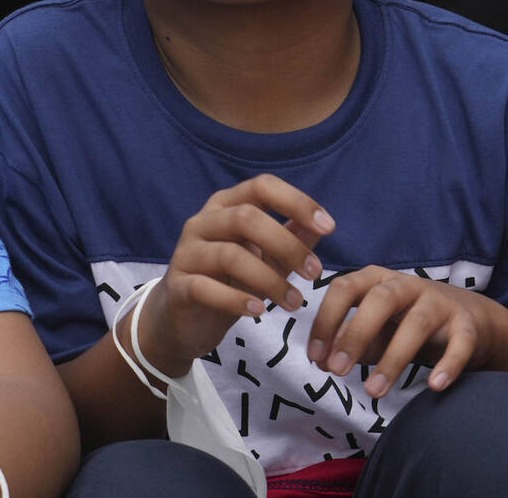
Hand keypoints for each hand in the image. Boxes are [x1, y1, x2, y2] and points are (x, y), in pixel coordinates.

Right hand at [134, 175, 334, 380]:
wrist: (181, 319)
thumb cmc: (228, 281)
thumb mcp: (265, 257)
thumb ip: (291, 238)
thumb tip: (324, 224)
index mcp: (226, 206)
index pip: (262, 187)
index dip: (297, 201)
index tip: (329, 227)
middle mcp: (203, 222)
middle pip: (247, 218)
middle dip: (287, 245)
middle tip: (315, 273)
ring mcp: (186, 253)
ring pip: (230, 256)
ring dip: (270, 280)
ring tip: (295, 302)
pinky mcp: (177, 287)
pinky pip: (206, 288)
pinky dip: (236, 300)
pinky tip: (259, 310)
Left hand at [305, 266, 499, 396]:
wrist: (469, 319)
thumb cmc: (408, 322)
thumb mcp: (374, 328)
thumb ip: (347, 340)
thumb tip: (322, 361)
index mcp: (377, 280)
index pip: (344, 289)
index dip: (326, 321)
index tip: (315, 356)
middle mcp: (407, 285)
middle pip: (379, 300)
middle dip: (356, 334)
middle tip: (338, 370)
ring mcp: (439, 302)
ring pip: (417, 323)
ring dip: (393, 358)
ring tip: (374, 391)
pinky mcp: (466, 325)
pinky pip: (460, 343)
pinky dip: (448, 364)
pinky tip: (434, 385)